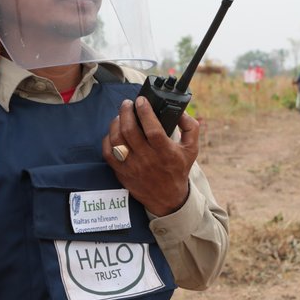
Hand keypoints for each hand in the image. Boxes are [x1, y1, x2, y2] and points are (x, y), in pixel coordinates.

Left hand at [102, 96, 198, 216]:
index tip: (141, 100)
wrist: (167, 198)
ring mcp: (132, 166)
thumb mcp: (192, 149)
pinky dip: (108, 139)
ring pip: (117, 140)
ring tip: (121, 115)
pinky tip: (114, 132)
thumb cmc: (178, 169)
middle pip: (130, 131)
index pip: (152, 129)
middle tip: (128, 103)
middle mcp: (147, 159)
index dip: (145, 112)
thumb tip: (181, 112)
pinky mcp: (121, 172)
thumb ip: (190, 127)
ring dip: (116, 122)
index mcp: (165, 152)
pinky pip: (108, 152)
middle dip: (126, 112)